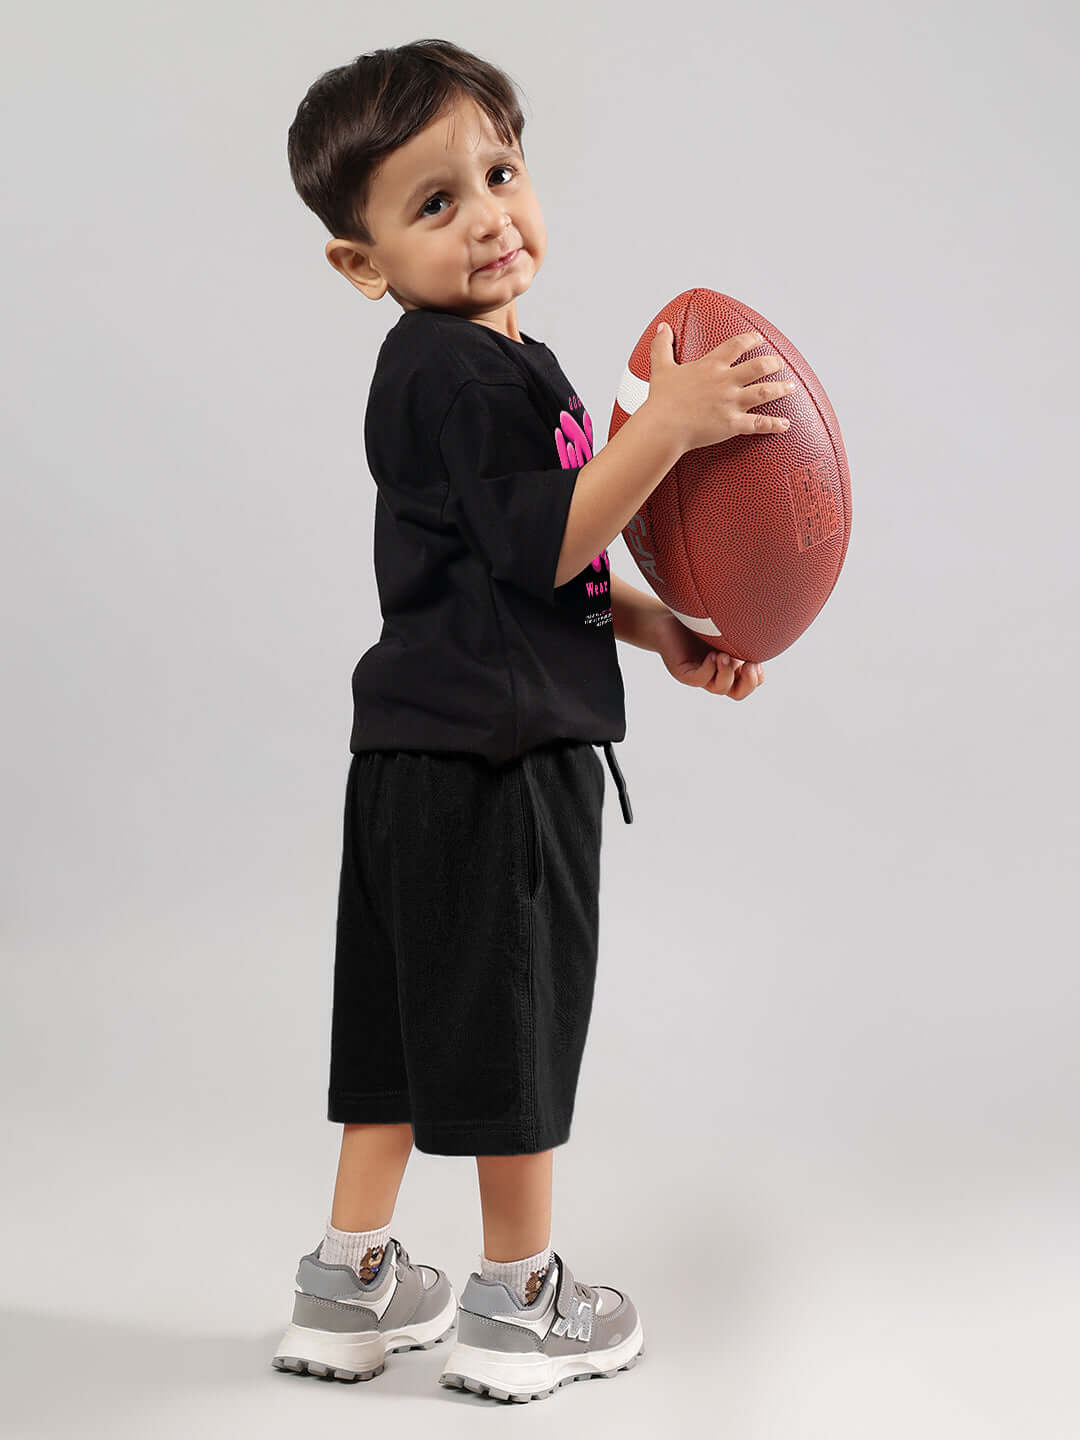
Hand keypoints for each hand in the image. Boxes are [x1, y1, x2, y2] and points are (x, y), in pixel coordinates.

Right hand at [647, 323, 795, 452]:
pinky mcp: (733, 424)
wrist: (663, 426)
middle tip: (779, 363)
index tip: (758, 338)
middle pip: (759, 366)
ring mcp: (731, 402)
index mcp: (711, 365)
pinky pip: (759, 423)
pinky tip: (785, 424)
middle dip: (773, 363)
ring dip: (781, 388)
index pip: (737, 345)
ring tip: (791, 386)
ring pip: (765, 391)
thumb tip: (662, 328)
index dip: (751, 339)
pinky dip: (774, 424)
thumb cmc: (661, 400)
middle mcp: (726, 381)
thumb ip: (662, 345)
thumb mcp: (660, 367)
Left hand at [651, 612, 764, 699]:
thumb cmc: (698, 618)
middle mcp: (716, 674)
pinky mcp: (683, 673)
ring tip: (724, 656)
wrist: (665, 617)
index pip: (750, 683)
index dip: (757, 678)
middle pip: (738, 693)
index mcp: (730, 666)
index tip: (758, 661)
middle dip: (748, 683)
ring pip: (720, 688)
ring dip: (726, 674)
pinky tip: (711, 655)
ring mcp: (700, 675)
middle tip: (750, 666)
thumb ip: (743, 634)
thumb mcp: (727, 626)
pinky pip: (699, 679)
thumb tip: (768, 632)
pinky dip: (708, 669)